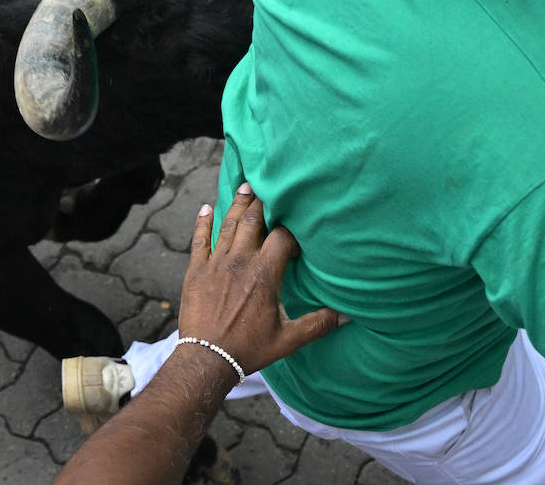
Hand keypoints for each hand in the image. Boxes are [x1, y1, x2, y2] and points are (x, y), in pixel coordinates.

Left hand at [178, 184, 342, 373]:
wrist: (205, 360)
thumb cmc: (248, 349)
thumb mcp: (288, 339)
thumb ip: (318, 323)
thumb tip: (348, 316)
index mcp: (264, 274)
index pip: (282, 236)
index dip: (293, 229)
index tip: (299, 231)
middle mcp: (240, 261)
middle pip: (253, 220)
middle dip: (263, 201)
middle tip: (270, 183)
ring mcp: (216, 264)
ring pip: (228, 225)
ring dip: (237, 204)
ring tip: (245, 186)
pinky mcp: (196, 271)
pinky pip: (199, 240)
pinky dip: (203, 223)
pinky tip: (205, 208)